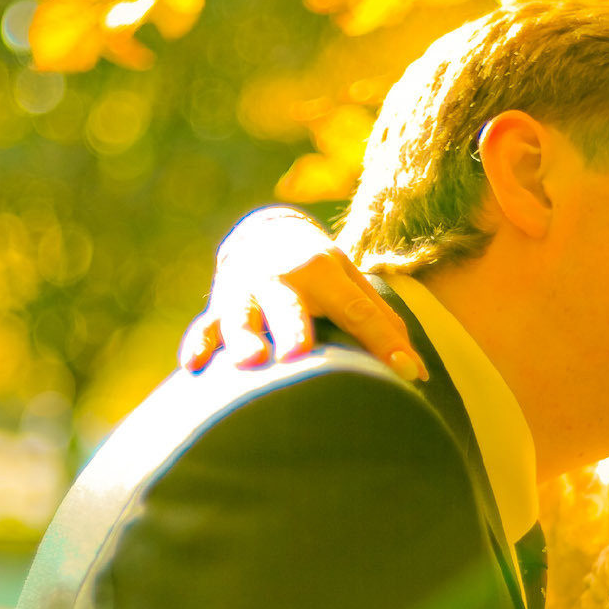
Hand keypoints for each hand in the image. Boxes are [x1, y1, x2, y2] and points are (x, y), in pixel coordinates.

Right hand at [179, 205, 428, 380]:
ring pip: (240, 317)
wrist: (265, 234)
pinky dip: (198, 344)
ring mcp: (244, 293)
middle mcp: (281, 279)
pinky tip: (193, 365)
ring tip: (250, 361)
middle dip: (294, 329)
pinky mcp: (216, 308)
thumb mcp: (352, 283)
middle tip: (300, 355)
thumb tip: (415, 374)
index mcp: (323, 272)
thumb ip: (380, 323)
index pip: (358, 310)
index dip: (383, 342)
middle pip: (288, 307)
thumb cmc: (320, 273)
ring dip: (243, 337)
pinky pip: (204, 328)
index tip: (406, 374)